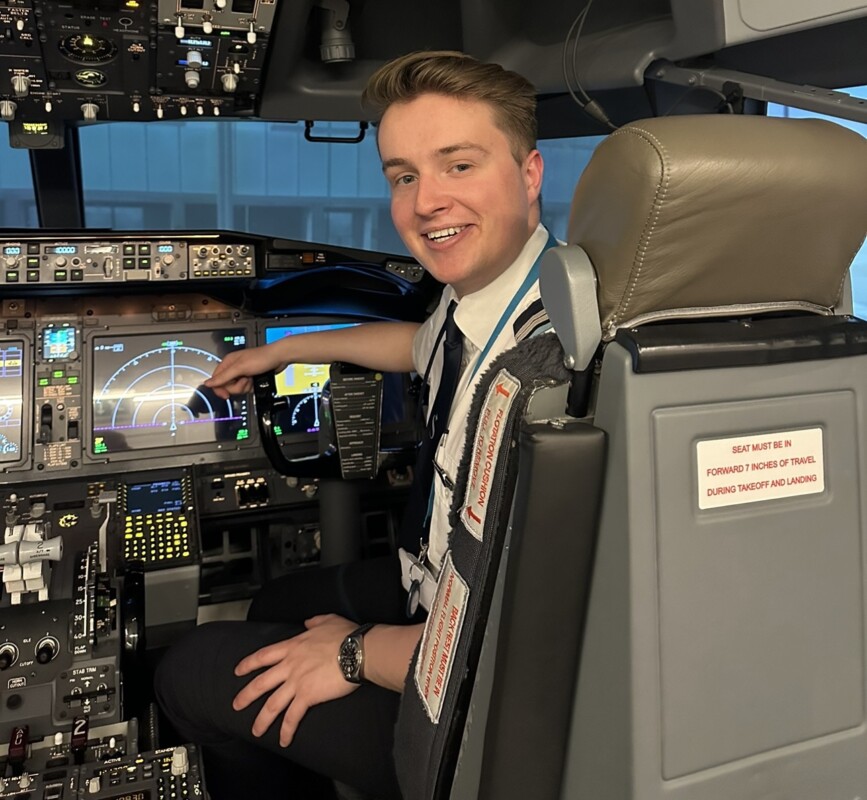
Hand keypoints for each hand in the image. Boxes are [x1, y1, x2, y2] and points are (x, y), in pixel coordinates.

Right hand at [206, 343, 287, 398]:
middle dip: (236, 387)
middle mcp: (233, 368)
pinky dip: (250, 387)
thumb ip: (223, 377)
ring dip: (245, 387)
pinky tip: (255, 381)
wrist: (278, 358)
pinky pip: (245, 389)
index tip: (226, 395)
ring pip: (236, 389)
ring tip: (251, 378)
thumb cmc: (261, 358)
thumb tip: (207, 383)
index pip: (216, 380)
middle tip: (244, 380)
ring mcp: (242, 374)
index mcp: (227, 363)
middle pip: (226, 386)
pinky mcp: (249, 378)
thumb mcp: (240, 368)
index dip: (219, 389)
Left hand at [232, 614, 359, 746]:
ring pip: (272, 704)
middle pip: (261, 683)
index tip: (238, 671)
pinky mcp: (308, 696)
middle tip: (236, 705)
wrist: (356, 650)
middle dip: (246, 696)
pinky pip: (293, 717)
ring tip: (256, 731)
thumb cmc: (345, 635)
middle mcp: (290, 665)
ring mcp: (297, 682)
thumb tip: (308, 623)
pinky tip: (283, 740)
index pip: (264, 656)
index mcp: (293, 647)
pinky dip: (286, 730)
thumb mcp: (328, 620)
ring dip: (262, 720)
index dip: (248, 664)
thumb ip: (315, 622)